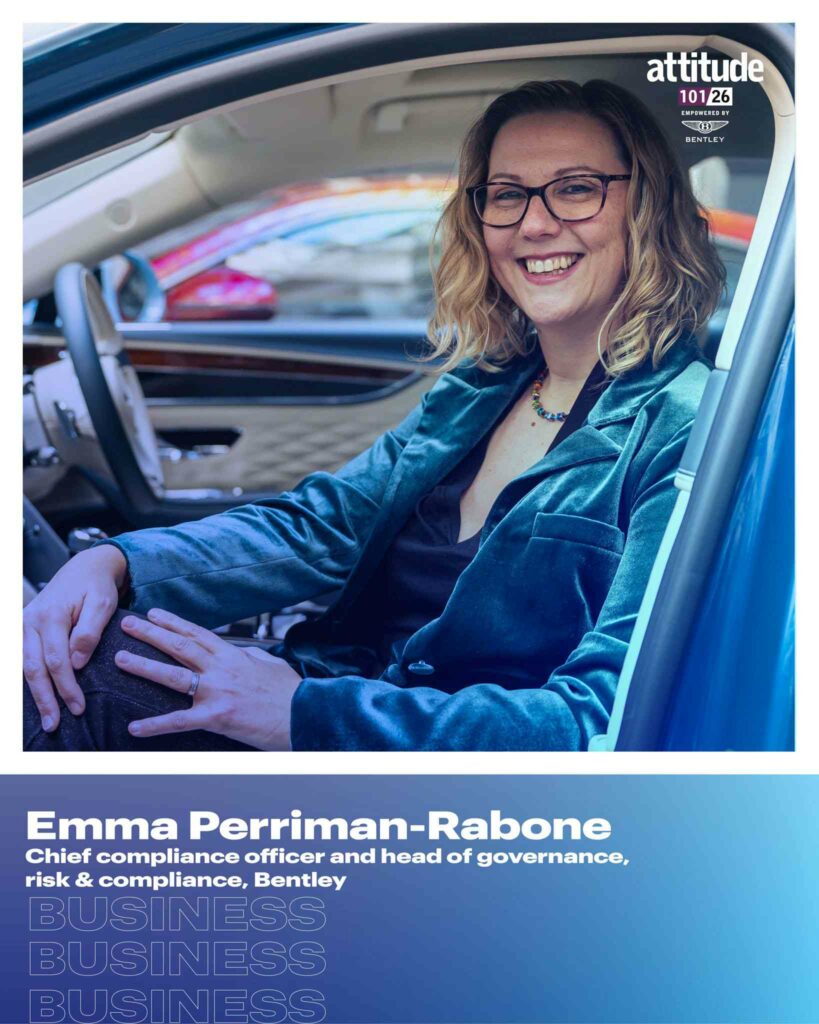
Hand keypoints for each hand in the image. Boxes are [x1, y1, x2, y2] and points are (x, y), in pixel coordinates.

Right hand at [23, 544, 127, 731]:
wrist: (85, 567)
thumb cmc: (96, 587)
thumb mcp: (103, 603)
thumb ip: (90, 631)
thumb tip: (77, 663)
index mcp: (51, 615)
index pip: (57, 660)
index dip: (66, 686)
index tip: (79, 706)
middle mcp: (31, 620)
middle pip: (35, 667)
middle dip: (45, 698)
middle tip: (55, 724)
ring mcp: (23, 624)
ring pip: (24, 666)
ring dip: (34, 694)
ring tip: (46, 719)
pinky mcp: (24, 629)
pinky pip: (22, 659)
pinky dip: (28, 680)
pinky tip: (37, 697)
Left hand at [116, 609, 301, 749]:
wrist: (305, 714)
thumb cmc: (290, 693)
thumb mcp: (270, 665)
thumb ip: (250, 658)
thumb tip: (241, 654)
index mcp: (233, 656)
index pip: (197, 633)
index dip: (173, 622)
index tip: (153, 613)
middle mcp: (221, 669)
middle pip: (179, 646)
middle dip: (150, 634)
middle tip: (126, 625)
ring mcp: (217, 692)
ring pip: (173, 676)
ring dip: (144, 666)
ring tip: (120, 658)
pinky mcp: (217, 717)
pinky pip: (180, 721)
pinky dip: (156, 725)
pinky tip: (136, 726)